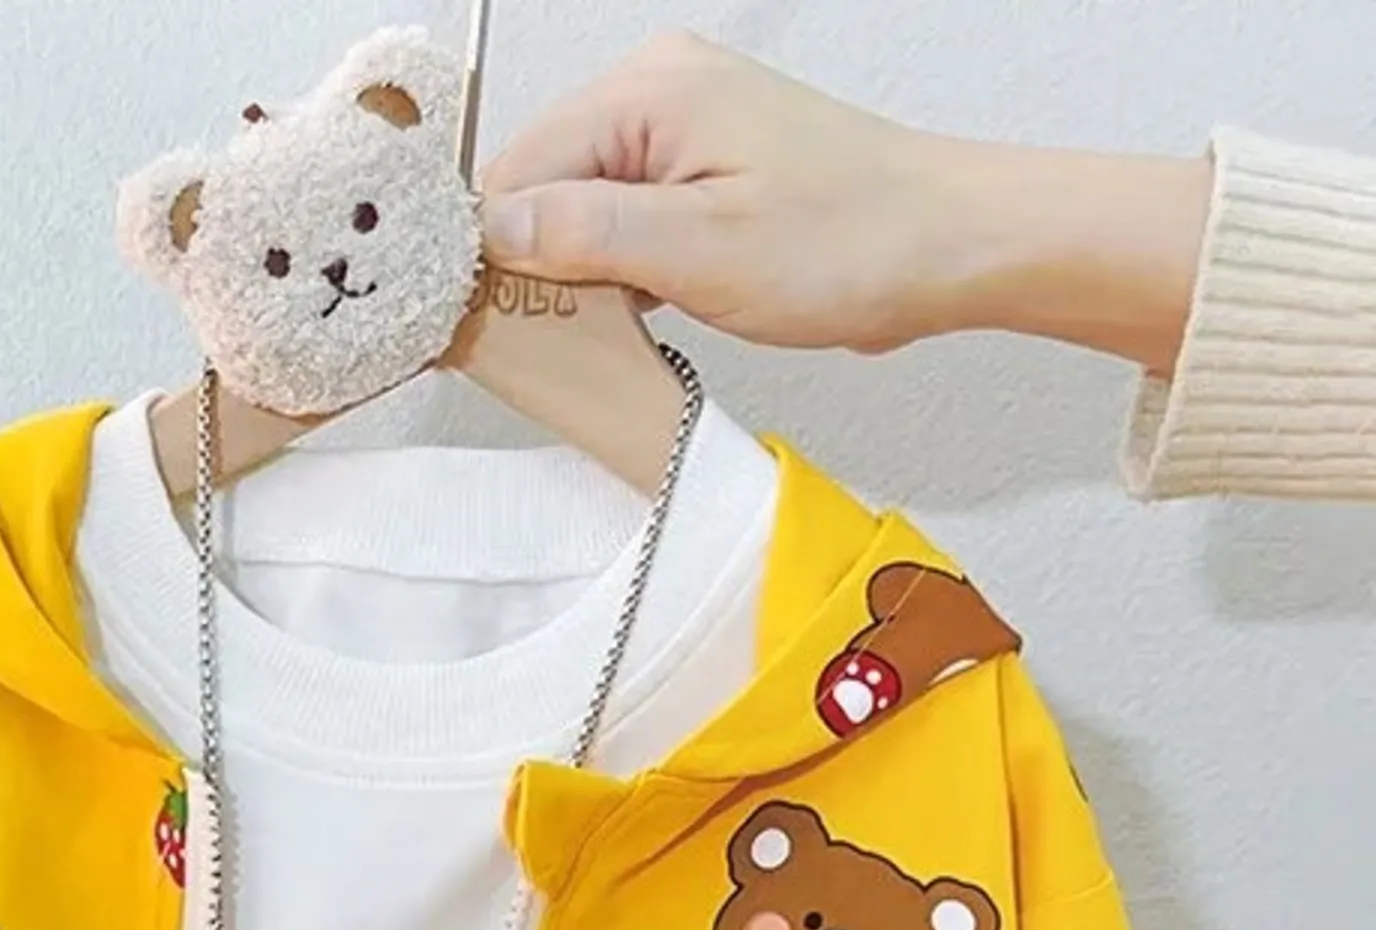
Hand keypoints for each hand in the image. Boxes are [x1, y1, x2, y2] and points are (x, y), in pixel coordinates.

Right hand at [479, 33, 1208, 374]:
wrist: (950, 247)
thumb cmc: (850, 243)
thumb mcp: (697, 249)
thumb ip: (580, 232)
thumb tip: (488, 230)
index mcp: (647, 91)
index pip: (511, 174)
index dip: (494, 258)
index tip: (503, 328)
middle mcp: (656, 91)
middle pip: (534, 189)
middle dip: (538, 269)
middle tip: (582, 330)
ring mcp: (678, 128)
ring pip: (571, 212)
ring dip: (581, 278)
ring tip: (633, 316)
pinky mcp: (699, 169)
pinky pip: (616, 221)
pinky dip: (617, 272)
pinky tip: (649, 306)